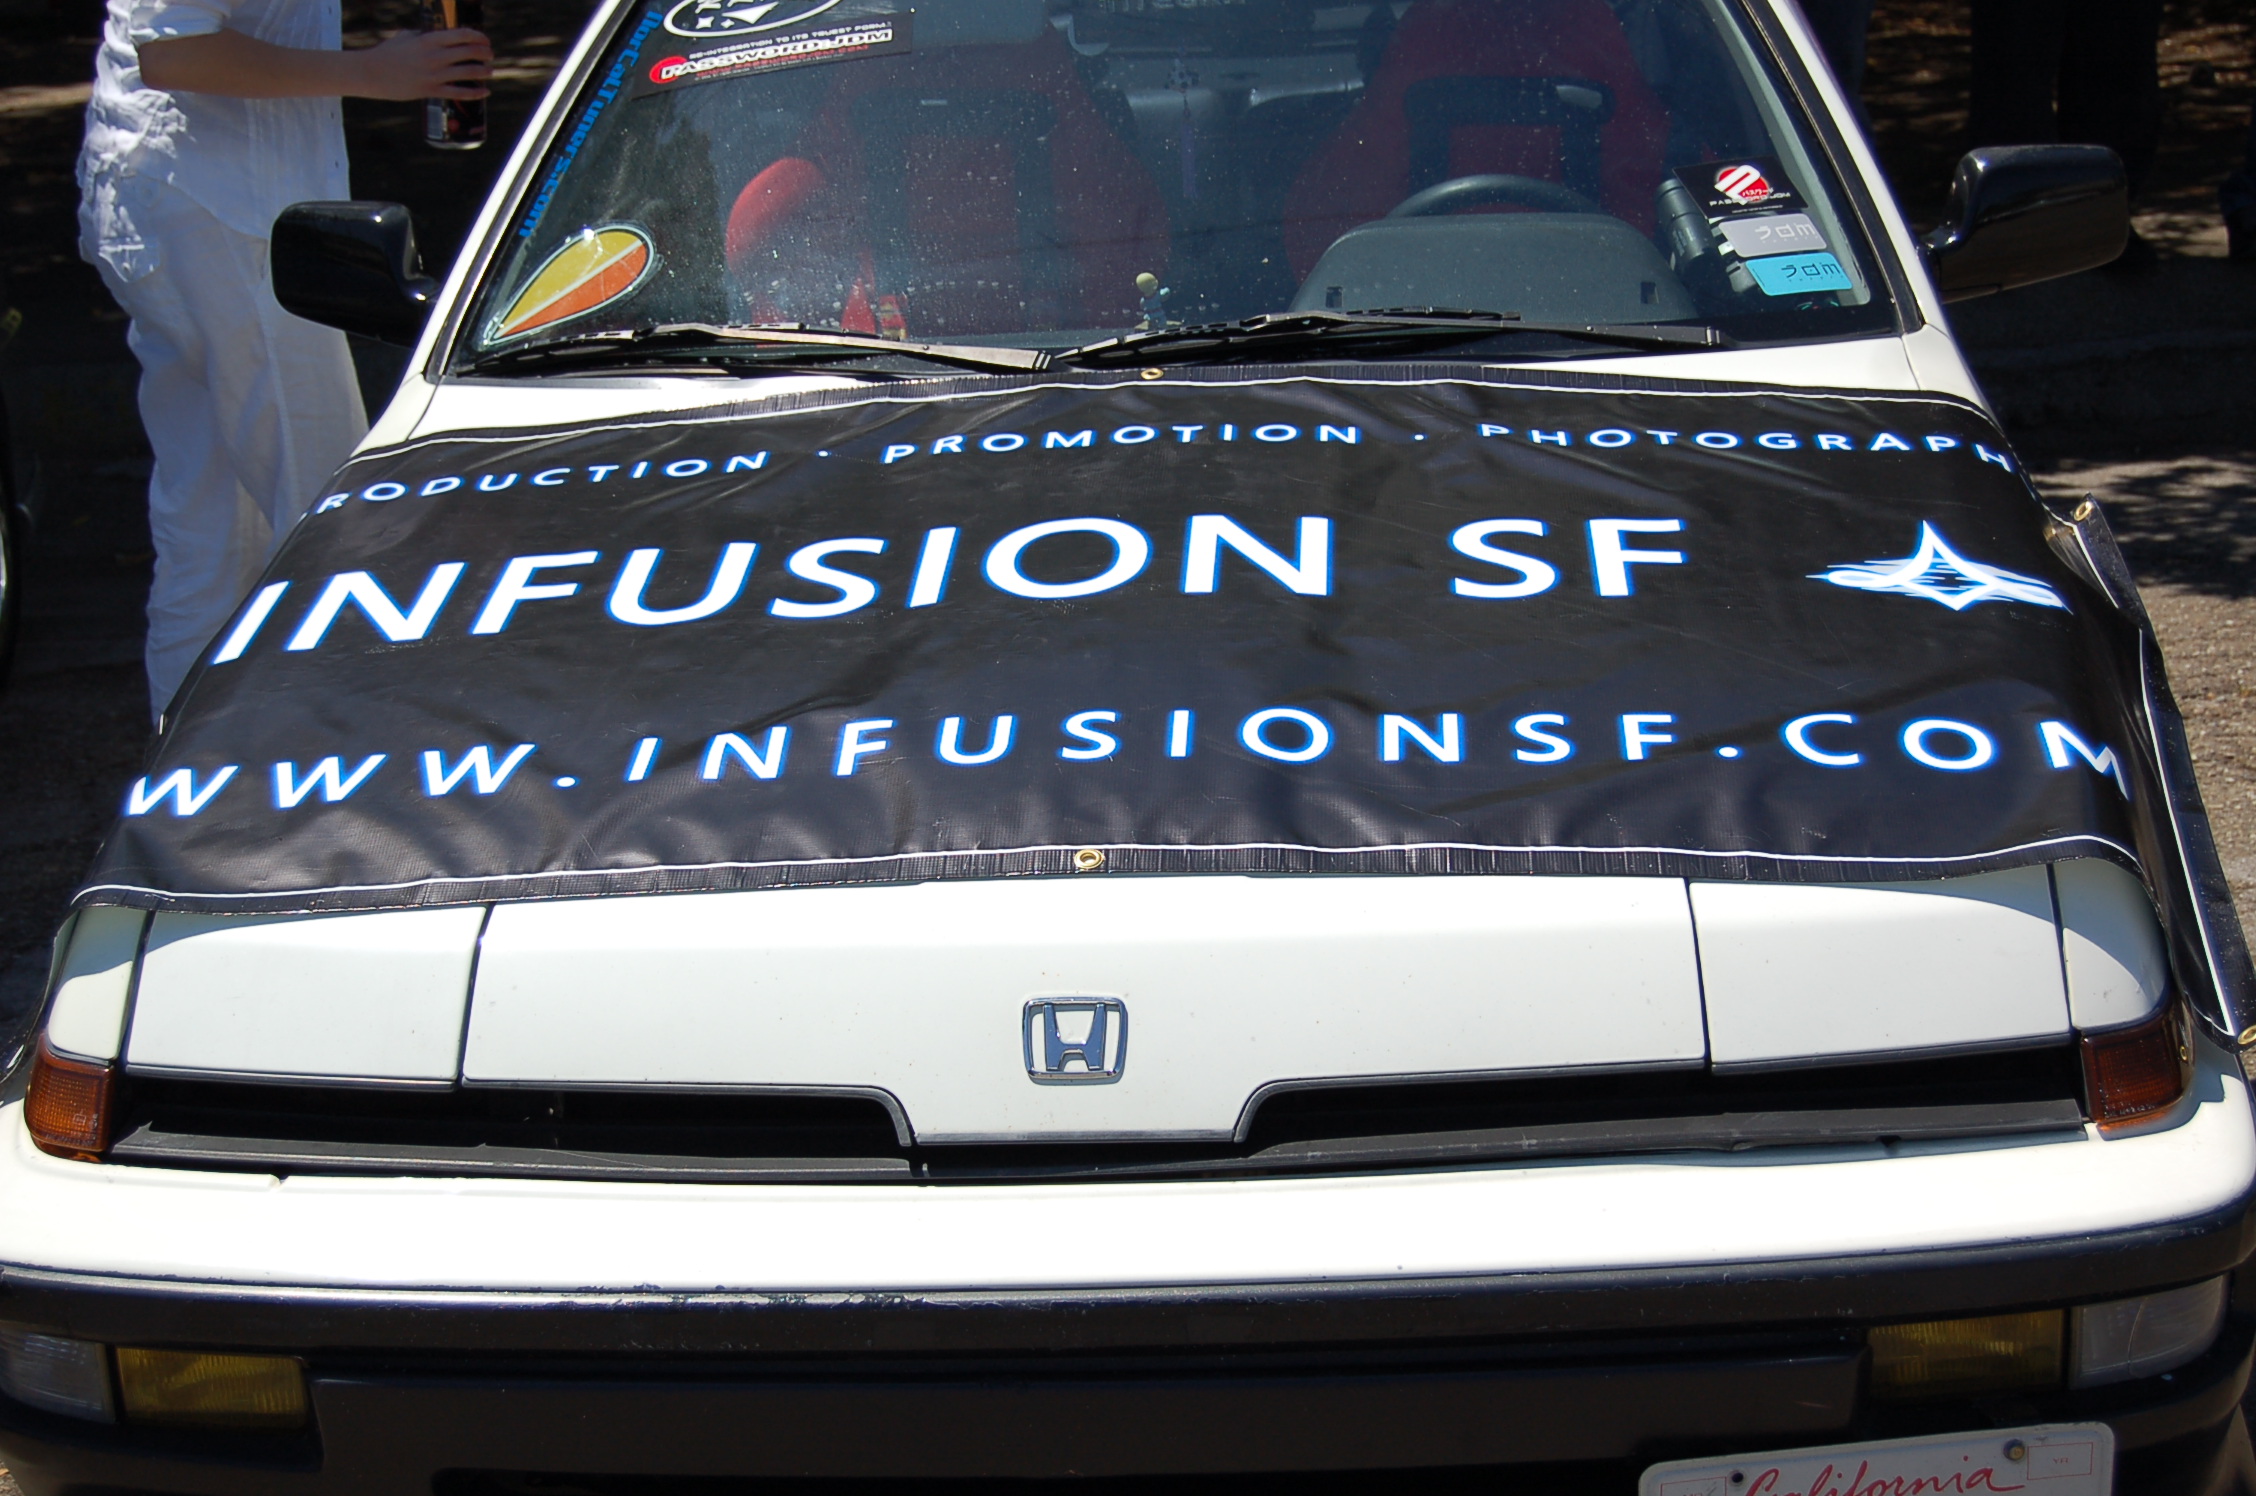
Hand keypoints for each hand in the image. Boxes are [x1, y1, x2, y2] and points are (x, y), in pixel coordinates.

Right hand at [349, 28, 493, 100]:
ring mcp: (434, 75)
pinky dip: (475, 93)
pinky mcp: (431, 91)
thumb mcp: (406, 37)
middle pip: (469, 52)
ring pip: (468, 73)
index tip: (485, 40)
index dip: (478, 37)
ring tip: (489, 71)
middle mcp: (434, 56)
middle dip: (484, 53)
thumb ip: (423, 35)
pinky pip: (459, 93)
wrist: (371, 73)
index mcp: (429, 40)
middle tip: (489, 55)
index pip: (462, 35)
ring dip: (484, 71)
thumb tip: (439, 37)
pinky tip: (485, 92)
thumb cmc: (387, 53)